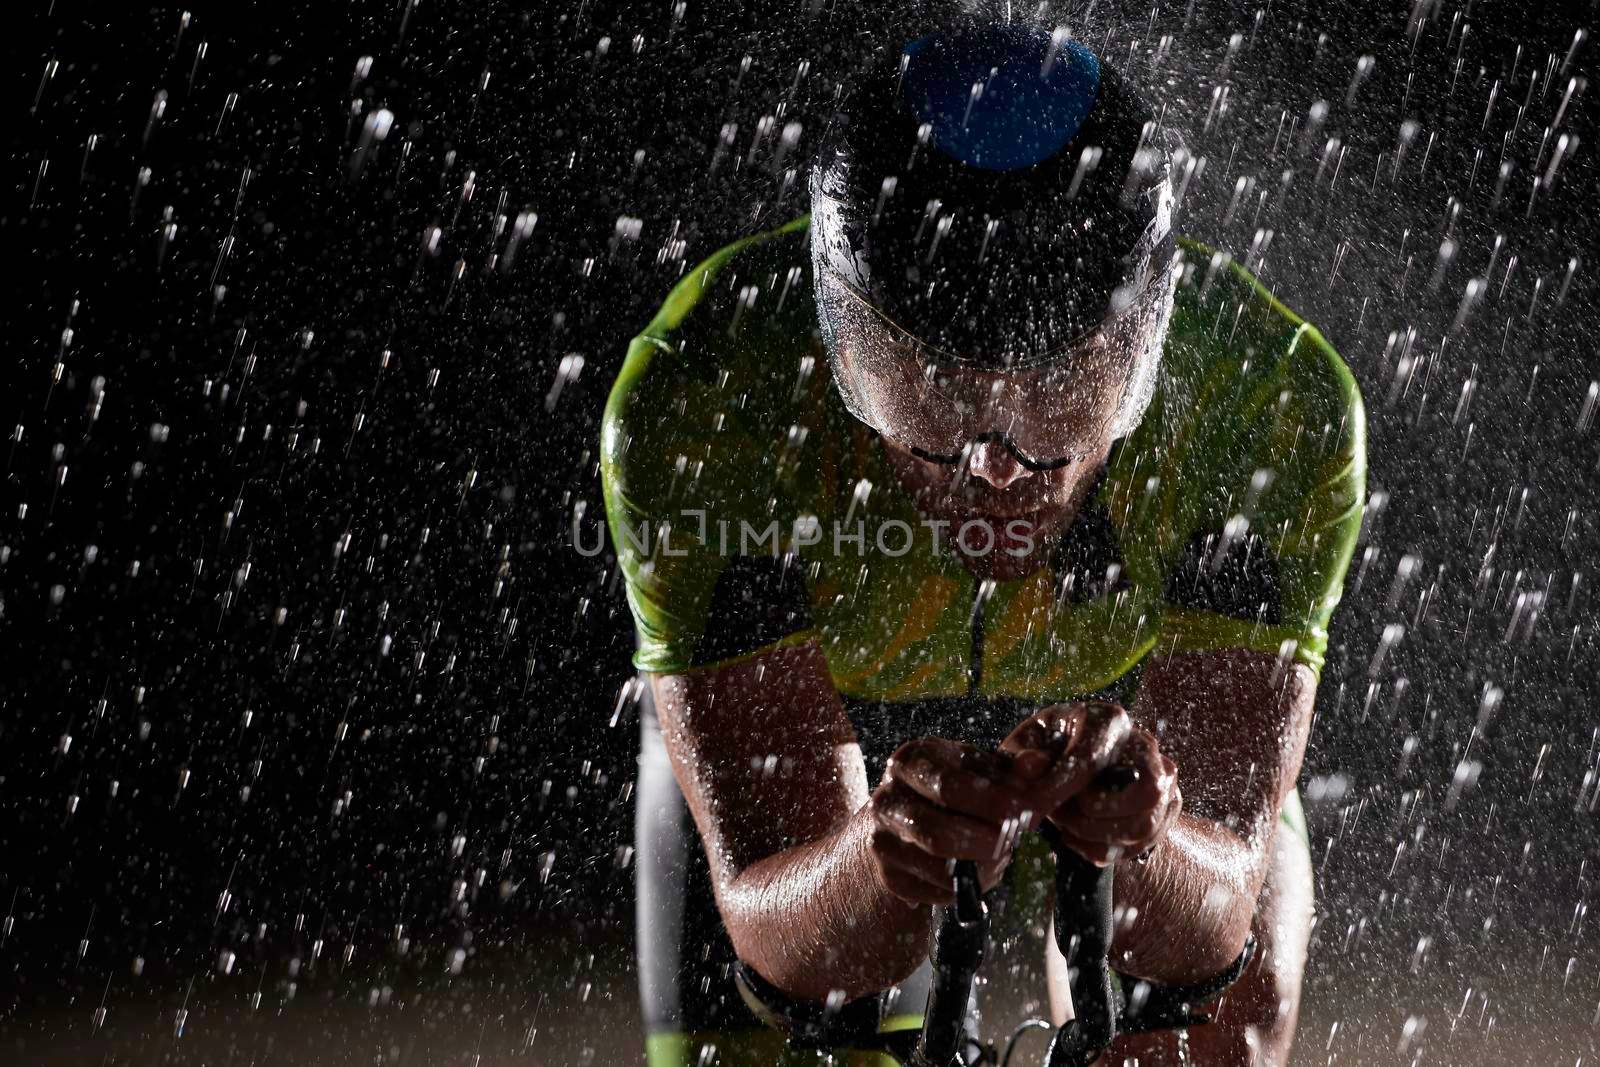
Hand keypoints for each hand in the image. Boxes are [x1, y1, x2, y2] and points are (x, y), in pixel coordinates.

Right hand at [865, 737, 1037, 904]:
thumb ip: (1010, 768)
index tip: (1026, 814)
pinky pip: (935, 892)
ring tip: (1002, 857)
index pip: (950, 787)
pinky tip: (979, 872)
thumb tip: (1037, 764)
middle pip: (939, 834)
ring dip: (981, 869)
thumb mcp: (978, 769)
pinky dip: (966, 888)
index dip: (993, 804)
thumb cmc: (953, 788)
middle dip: (987, 843)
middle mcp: (886, 800)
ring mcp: (881, 840)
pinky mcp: (888, 876)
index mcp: (910, 762)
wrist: (904, 821)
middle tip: (1014, 842)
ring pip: (938, 869)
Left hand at [999, 702, 1180, 865]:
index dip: (1061, 788)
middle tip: (1059, 816)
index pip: (1092, 759)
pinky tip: (1077, 840)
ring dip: (1097, 837)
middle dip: (1094, 817)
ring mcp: (1161, 777)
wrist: (1073, 766)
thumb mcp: (1027, 746)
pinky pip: (1143, 845)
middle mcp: (1144, 745)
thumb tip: (1028, 765)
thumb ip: (1021, 755)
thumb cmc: (1048, 750)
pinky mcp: (1165, 807)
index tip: (1036, 806)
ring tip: (1065, 826)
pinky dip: (1105, 851)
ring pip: (1145, 826)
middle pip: (1146, 793)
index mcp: (1107, 720)